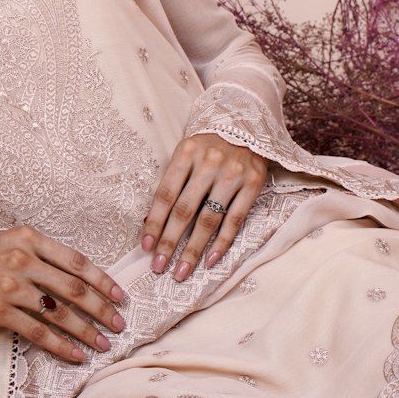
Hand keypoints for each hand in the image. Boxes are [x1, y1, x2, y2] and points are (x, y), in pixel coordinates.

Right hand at [0, 225, 125, 363]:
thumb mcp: (14, 240)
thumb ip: (44, 254)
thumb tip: (82, 278)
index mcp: (30, 239)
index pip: (76, 261)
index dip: (102, 280)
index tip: (120, 296)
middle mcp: (23, 261)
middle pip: (73, 289)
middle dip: (101, 309)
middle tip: (119, 324)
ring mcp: (10, 287)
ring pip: (59, 313)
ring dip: (86, 331)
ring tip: (103, 344)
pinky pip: (37, 332)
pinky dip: (60, 346)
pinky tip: (76, 356)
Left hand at [141, 134, 266, 281]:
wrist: (246, 126)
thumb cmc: (207, 147)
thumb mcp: (186, 153)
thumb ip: (173, 182)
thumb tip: (150, 222)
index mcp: (186, 153)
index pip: (166, 194)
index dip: (154, 222)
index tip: (145, 247)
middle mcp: (209, 163)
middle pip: (185, 210)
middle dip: (170, 242)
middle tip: (159, 267)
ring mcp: (232, 174)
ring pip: (209, 220)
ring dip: (193, 250)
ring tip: (181, 272)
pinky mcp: (252, 185)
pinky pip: (235, 220)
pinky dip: (222, 243)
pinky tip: (210, 261)